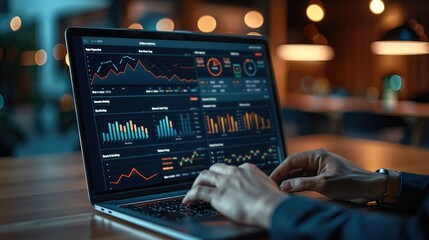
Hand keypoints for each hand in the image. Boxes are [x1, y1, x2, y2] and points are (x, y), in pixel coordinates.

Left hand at [183, 163, 286, 228]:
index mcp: (247, 169)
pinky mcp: (218, 195)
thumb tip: (263, 190)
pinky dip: (190, 195)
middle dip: (209, 174)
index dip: (225, 175)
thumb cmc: (274, 200)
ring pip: (204, 176)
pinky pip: (198, 192)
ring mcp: (225, 182)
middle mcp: (234, 172)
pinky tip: (188, 200)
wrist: (271, 206)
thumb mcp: (269, 186)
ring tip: (193, 189)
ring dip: (197, 182)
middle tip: (205, 182)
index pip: (231, 168)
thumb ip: (261, 185)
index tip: (223, 180)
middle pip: (215, 168)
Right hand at [269, 149, 386, 202]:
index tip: (271, 180)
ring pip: (299, 173)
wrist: (371, 188)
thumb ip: (302, 184)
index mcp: (317, 155)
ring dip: (290, 181)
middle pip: (294, 166)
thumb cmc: (351, 182)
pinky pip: (306, 179)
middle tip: (273, 186)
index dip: (280, 171)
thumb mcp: (324, 184)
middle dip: (283, 176)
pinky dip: (298, 184)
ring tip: (281, 190)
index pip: (292, 160)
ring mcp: (320, 168)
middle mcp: (317, 159)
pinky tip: (293, 191)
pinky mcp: (323, 176)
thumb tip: (284, 186)